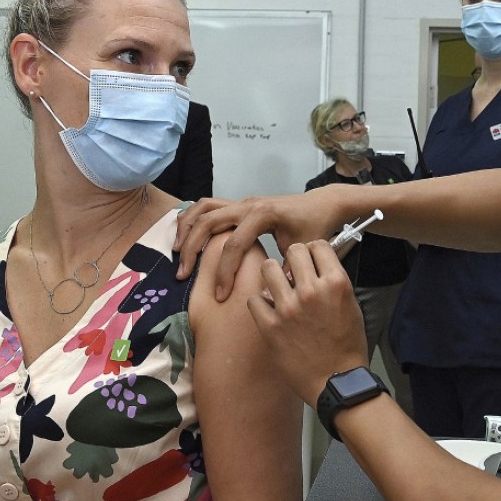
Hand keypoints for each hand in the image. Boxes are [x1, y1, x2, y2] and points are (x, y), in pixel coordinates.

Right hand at [174, 190, 348, 299]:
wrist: (323, 204)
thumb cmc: (315, 227)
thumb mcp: (303, 252)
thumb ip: (286, 273)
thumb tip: (268, 297)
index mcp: (263, 215)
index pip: (234, 245)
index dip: (224, 272)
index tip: (220, 296)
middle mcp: (248, 205)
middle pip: (208, 223)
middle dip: (192, 249)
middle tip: (182, 274)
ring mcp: (241, 202)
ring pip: (203, 208)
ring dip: (187, 228)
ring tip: (177, 252)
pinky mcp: (239, 204)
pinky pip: (209, 206)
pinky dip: (193, 218)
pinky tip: (185, 236)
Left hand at [247, 239, 368, 404]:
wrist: (337, 382)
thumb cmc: (346, 348)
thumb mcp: (351, 307)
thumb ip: (333, 283)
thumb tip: (316, 268)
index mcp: (336, 284)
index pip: (318, 245)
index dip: (313, 252)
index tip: (310, 261)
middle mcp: (311, 291)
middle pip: (293, 251)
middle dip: (293, 260)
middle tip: (293, 274)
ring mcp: (288, 308)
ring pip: (267, 269)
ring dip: (273, 278)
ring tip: (278, 290)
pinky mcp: (270, 327)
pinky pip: (254, 299)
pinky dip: (260, 304)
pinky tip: (270, 312)